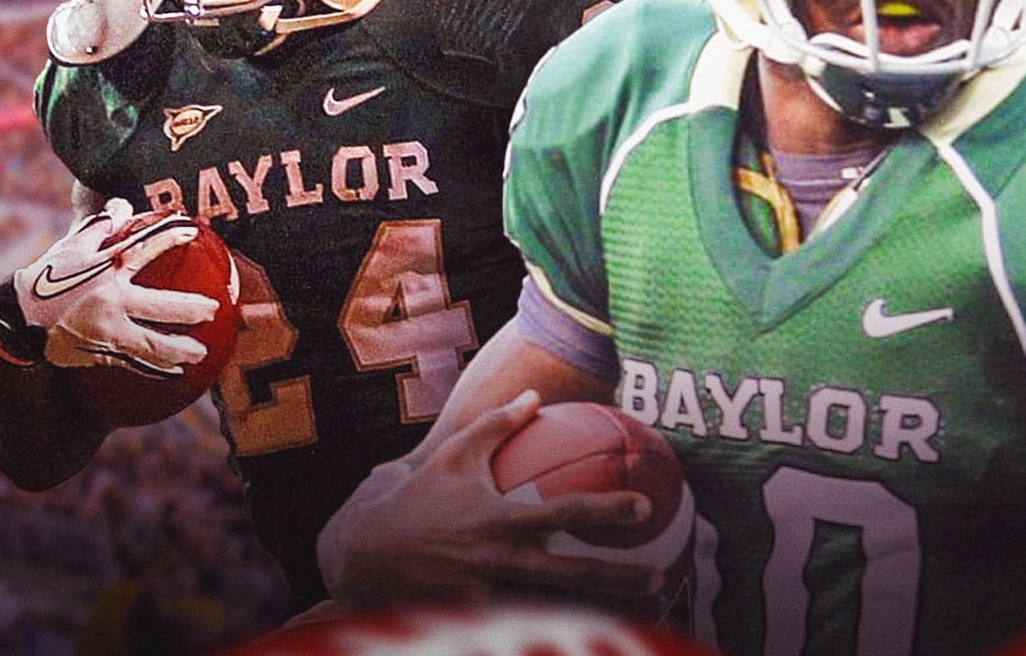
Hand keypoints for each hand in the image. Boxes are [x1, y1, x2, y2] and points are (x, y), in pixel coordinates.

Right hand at [11, 198, 218, 374]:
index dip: (169, 238)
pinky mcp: (99, 354)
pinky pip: (133, 364)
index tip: (192, 231)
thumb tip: (122, 205)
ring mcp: (106, 333)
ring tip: (200, 353)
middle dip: (190, 309)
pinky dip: (155, 369)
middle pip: (160, 307)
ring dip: (178, 350)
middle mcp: (110, 304)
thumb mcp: (70, 248)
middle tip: (215, 310)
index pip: (144, 250)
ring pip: (150, 345)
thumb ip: (100, 228)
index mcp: (105, 273)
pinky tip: (175, 373)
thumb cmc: (47, 279)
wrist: (16, 322)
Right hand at [326, 391, 661, 610]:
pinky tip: (587, 634)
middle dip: (620, 579)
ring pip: (551, 610)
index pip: (565, 513)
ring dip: (595, 615)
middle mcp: (500, 561)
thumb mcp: (455, 455)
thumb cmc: (416, 499)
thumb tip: (537, 395)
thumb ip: (499, 425)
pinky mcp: (474, 619)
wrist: (364, 555)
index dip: (606, 509)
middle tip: (662, 579)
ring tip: (640, 617)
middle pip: (573, 576)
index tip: (643, 506)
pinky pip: (521, 624)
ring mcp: (488, 596)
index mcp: (501, 520)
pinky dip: (553, 629)